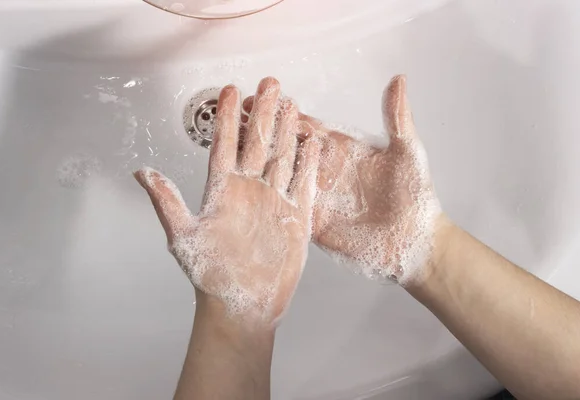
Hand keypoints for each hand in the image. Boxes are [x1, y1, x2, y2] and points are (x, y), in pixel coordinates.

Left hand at [135, 78, 320, 323]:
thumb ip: (167, 202)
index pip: (224, 145)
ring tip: (293, 104)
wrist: (243, 304)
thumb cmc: (210, 274)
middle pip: (258, 143)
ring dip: (287, 131)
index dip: (227, 118)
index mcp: (221, 191)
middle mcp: (248, 190)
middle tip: (271, 83)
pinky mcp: (295, 216)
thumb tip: (140, 172)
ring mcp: (273, 201)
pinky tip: (312, 143)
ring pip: (282, 157)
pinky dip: (308, 163)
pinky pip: (303, 184)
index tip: (230, 90)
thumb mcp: (184, 236)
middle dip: (263, 112)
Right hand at [244, 76, 440, 283]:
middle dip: (263, 132)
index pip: (307, 126)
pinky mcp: (313, 222)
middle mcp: (324, 171)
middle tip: (236, 115)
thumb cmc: (415, 196)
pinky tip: (247, 187)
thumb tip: (398, 79)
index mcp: (341, 150)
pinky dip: (268, 197)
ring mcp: (316, 197)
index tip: (262, 95)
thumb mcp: (407, 152)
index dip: (285, 112)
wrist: (414, 242)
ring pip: (281, 176)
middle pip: (287, 147)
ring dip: (258, 162)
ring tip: (232, 145)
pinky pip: (287, 206)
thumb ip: (397, 117)